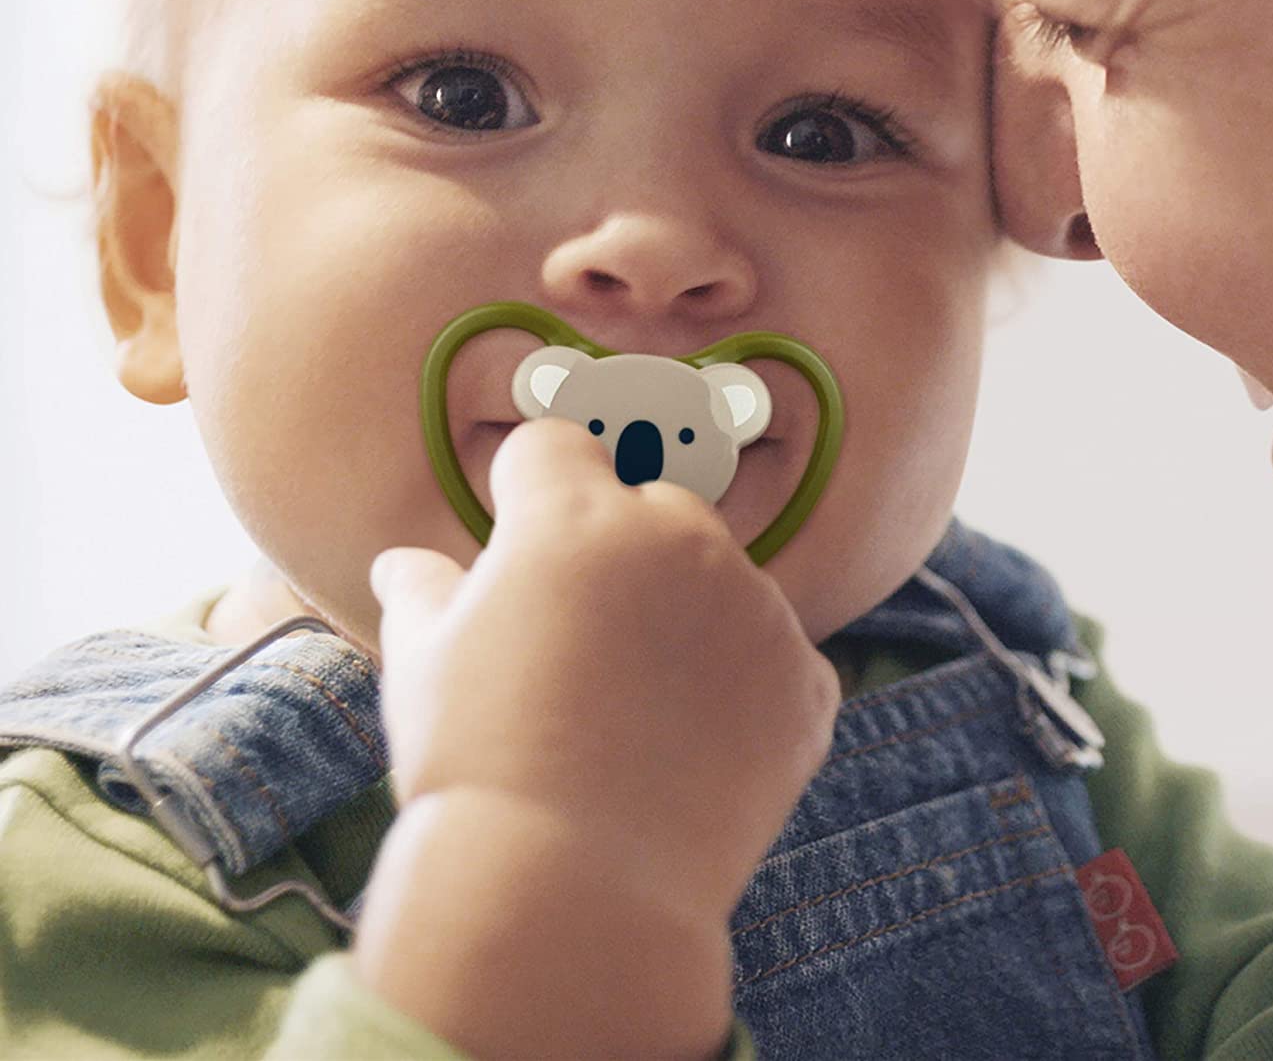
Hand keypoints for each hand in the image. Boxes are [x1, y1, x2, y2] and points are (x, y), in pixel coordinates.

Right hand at [370, 415, 840, 923]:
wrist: (569, 891)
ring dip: (689, 615)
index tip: (520, 538)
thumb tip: (404, 564)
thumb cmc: (475, 766)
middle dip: (619, 552)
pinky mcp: (803, 678)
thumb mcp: (421, 665)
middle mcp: (675, 537)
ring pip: (719, 578)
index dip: (528, 490)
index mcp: (573, 516)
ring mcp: (752, 604)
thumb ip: (423, 591)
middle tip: (582, 642)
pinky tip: (697, 746)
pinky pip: (776, 654)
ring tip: (639, 708)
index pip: (555, 447)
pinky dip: (746, 684)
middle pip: (650, 506)